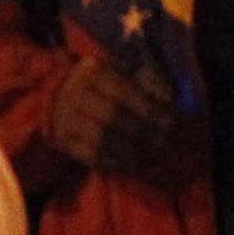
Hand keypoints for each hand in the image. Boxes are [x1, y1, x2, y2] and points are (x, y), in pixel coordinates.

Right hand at [45, 57, 177, 175]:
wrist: (64, 97)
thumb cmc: (106, 84)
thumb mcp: (124, 72)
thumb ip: (148, 79)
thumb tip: (168, 97)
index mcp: (91, 71)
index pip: (122, 90)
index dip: (147, 107)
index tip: (169, 121)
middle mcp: (74, 93)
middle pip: (111, 116)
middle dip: (142, 131)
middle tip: (164, 141)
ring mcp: (66, 119)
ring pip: (101, 139)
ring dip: (132, 150)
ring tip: (153, 154)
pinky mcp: (64, 141)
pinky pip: (93, 156)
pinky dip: (117, 162)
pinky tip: (136, 164)